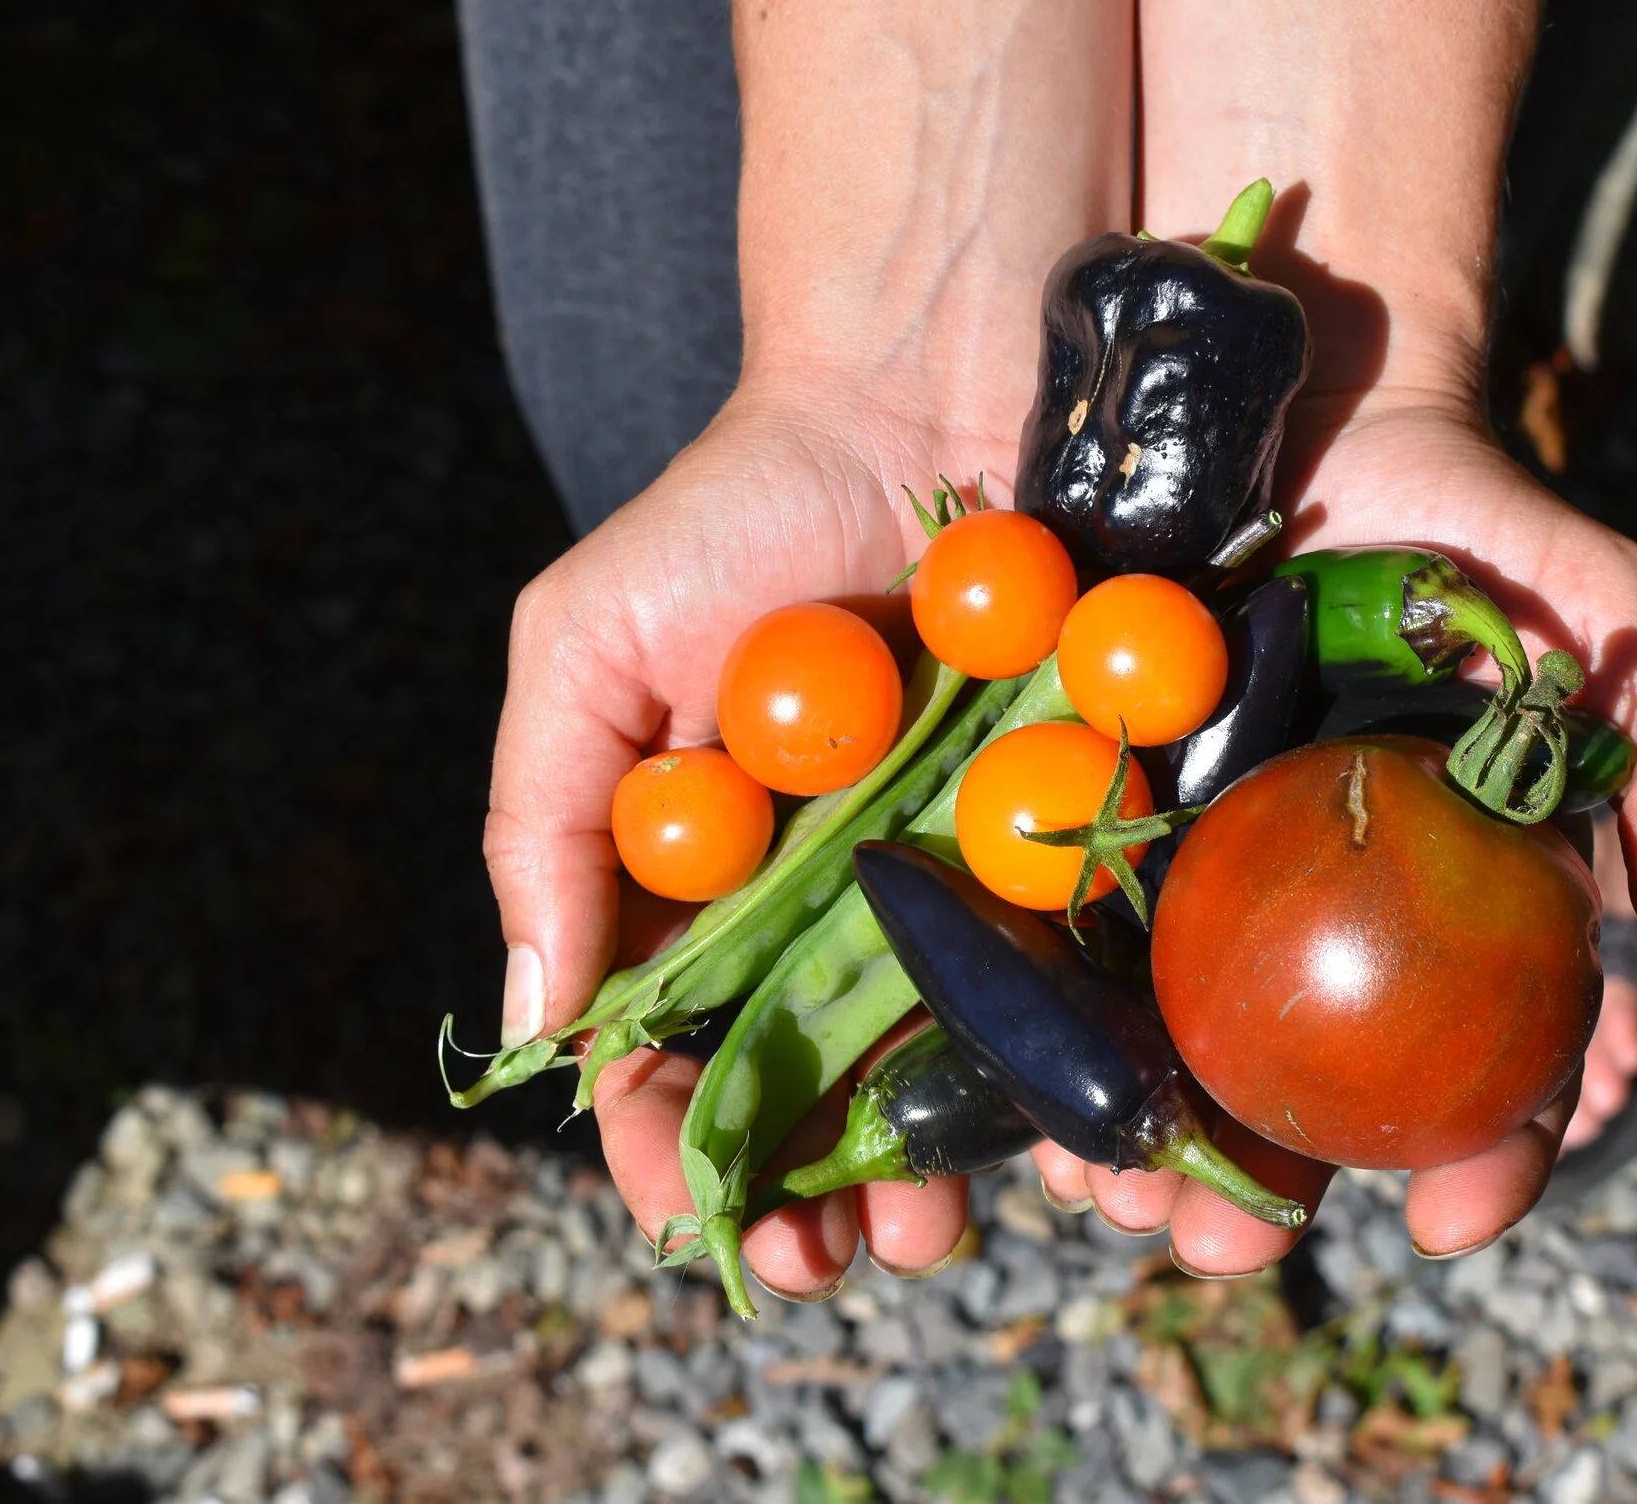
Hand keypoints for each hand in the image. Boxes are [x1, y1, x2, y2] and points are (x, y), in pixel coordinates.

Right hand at [489, 388, 1018, 1298]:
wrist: (926, 388)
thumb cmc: (736, 512)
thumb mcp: (589, 644)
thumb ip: (544, 823)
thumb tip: (535, 1026)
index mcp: (716, 892)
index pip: (678, 1061)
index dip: (681, 1154)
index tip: (706, 1215)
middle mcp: (844, 910)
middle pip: (834, 1093)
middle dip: (843, 1192)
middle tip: (872, 1248)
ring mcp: (972, 881)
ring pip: (968, 1065)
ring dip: (971, 1159)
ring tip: (974, 1208)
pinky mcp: (1091, 833)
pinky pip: (1095, 970)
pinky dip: (1098, 1051)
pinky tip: (1101, 1113)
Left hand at [1032, 394, 1636, 1267]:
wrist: (1304, 391)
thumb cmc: (1467, 511)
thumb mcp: (1601, 609)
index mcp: (1459, 899)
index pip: (1497, 1061)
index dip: (1491, 1154)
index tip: (1457, 1217)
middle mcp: (1333, 911)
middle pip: (1311, 1089)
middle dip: (1273, 1194)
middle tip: (1232, 1246)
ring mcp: (1205, 871)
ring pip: (1178, 1047)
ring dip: (1146, 1147)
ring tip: (1117, 1198)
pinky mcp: (1089, 813)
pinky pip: (1063, 945)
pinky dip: (1042, 1028)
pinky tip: (1019, 1087)